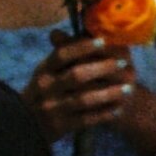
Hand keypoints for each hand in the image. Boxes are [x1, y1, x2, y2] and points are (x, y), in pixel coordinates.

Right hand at [22, 36, 136, 138]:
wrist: (27, 126)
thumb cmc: (44, 92)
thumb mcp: (47, 72)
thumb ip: (61, 53)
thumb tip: (67, 29)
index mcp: (43, 70)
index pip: (62, 54)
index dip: (83, 47)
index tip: (103, 40)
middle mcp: (46, 88)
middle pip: (77, 75)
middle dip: (103, 68)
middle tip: (123, 63)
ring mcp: (53, 108)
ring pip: (85, 99)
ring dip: (109, 93)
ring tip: (128, 88)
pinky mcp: (61, 126)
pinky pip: (87, 119)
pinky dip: (104, 114)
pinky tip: (118, 108)